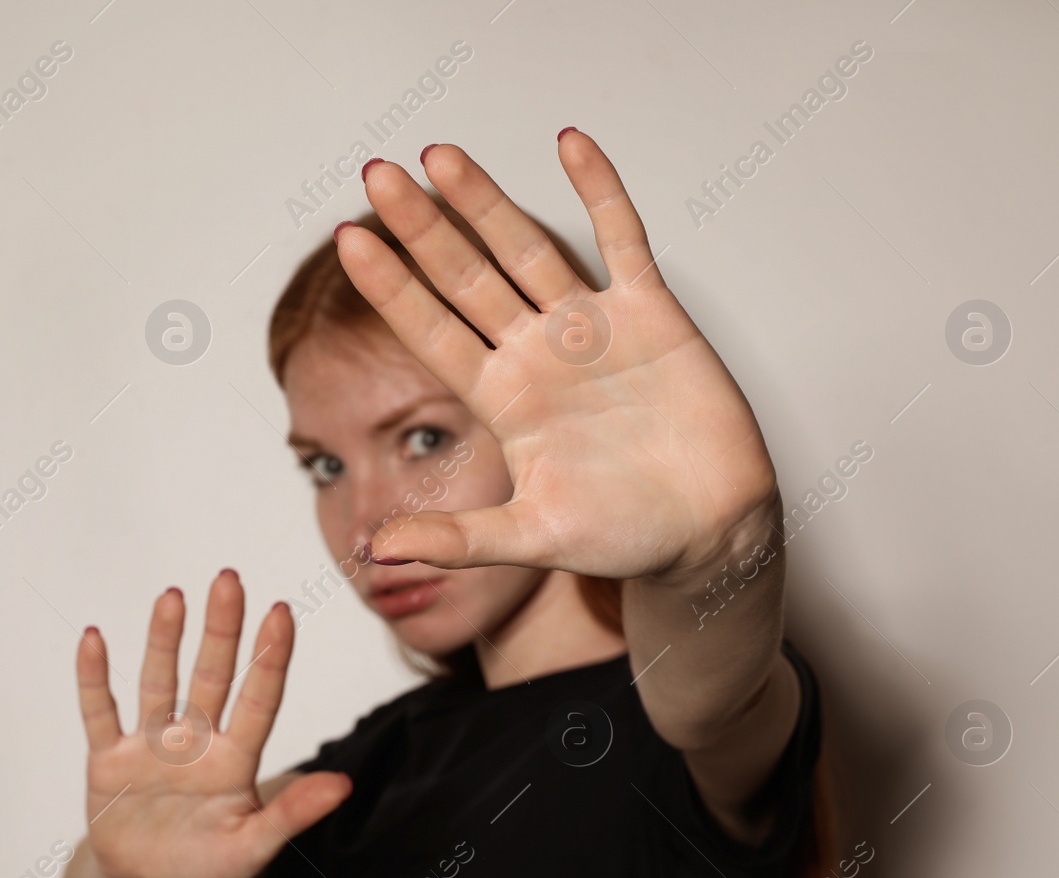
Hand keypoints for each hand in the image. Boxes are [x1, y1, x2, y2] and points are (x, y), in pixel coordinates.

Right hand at [75, 570, 350, 877]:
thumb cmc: (204, 866)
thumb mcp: (251, 848)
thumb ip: (291, 815)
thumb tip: (344, 785)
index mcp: (234, 762)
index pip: (258, 700)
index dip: (269, 658)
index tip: (281, 611)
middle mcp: (195, 742)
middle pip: (210, 676)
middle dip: (221, 630)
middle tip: (229, 579)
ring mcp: (151, 746)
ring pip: (159, 682)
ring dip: (163, 640)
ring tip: (173, 597)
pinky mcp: (109, 759)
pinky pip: (100, 712)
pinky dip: (94, 678)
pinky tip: (94, 638)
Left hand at [339, 132, 779, 581]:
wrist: (709, 532)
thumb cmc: (622, 537)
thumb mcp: (530, 539)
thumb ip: (457, 539)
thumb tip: (376, 552)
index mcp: (502, 401)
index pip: (432, 332)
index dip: (392, 289)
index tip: (349, 241)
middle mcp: (536, 355)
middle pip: (467, 277)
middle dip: (423, 228)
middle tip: (375, 175)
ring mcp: (590, 330)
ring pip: (528, 249)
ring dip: (487, 202)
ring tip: (440, 155)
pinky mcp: (651, 314)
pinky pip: (622, 239)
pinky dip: (600, 191)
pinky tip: (570, 143)